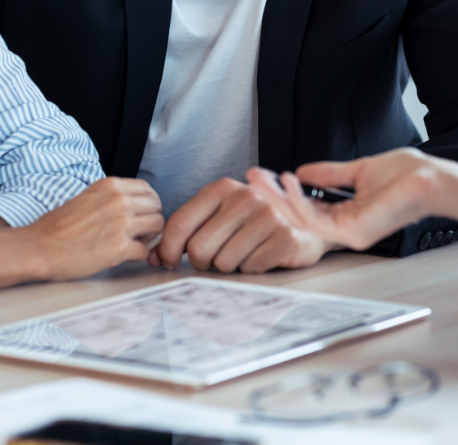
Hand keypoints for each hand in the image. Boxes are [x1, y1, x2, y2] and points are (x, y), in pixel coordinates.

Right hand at [20, 177, 163, 281]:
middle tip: (139, 230)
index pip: (148, 189)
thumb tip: (132, 203)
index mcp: (110, 186)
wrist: (39, 248)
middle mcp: (119, 201)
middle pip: (157, 207)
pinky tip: (124, 255)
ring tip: (133, 242)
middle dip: (151, 219)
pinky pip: (145, 250)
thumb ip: (111, 197)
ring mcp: (122, 224)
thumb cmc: (57, 227)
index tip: (142, 213)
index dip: (148, 203)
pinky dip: (137, 254)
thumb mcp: (86, 197)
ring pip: (158, 226)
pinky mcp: (120, 248)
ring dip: (148, 236)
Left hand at [151, 176, 334, 273]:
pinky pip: (250, 269)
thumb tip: (153, 257)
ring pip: (223, 263)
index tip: (167, 262)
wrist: (305, 222)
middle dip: (201, 262)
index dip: (167, 250)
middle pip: (199, 248)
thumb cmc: (253, 221)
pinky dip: (251, 268)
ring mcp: (268, 216)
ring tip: (242, 252)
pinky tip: (261, 254)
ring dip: (229, 266)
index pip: (180, 224)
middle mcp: (245, 197)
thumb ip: (187, 230)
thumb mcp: (219, 214)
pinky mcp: (286, 238)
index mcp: (222, 188)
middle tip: (213, 259)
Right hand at [250, 149, 457, 251]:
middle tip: (251, 178)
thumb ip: (331, 174)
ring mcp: (349, 233)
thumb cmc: (407, 176)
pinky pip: (316, 220)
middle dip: (272, 196)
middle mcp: (346, 228)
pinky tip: (287, 181)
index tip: (264, 176)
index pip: (307, 208)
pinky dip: (298, 200)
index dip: (283, 193)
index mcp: (348, 215)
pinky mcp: (352, 232)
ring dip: (278, 198)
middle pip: (299, 216)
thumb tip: (303, 171)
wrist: (431, 179)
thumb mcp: (359, 170)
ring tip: (262, 179)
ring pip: (302, 219)